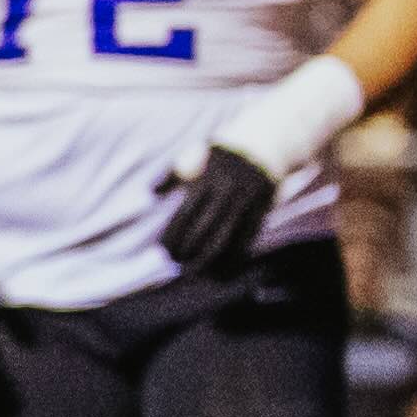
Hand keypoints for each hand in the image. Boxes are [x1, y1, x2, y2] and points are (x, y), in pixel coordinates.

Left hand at [156, 145, 279, 278]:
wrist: (265, 144)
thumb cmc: (222, 155)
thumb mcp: (197, 157)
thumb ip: (173, 175)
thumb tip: (151, 192)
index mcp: (207, 180)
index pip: (185, 215)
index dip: (173, 236)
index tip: (164, 250)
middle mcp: (226, 193)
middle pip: (204, 230)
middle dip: (188, 251)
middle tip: (176, 264)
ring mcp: (245, 203)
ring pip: (225, 239)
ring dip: (208, 261)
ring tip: (195, 273)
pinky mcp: (261, 212)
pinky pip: (245, 241)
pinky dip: (232, 259)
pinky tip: (221, 271)